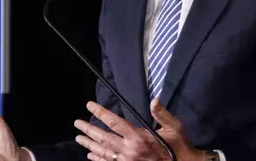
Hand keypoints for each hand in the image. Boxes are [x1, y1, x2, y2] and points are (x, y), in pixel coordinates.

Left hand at [73, 98, 203, 160]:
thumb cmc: (178, 146)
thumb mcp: (174, 127)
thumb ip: (162, 114)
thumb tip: (154, 99)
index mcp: (139, 137)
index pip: (114, 122)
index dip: (100, 112)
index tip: (90, 105)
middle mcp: (130, 150)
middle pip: (103, 138)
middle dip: (88, 130)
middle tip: (77, 123)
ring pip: (103, 152)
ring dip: (89, 145)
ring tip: (78, 138)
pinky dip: (98, 159)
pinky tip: (90, 156)